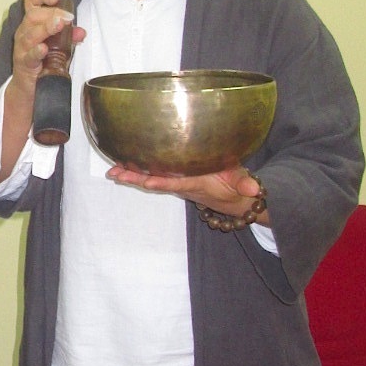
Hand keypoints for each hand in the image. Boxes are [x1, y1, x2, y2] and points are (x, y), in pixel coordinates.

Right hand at [8, 0, 86, 107]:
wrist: (29, 87)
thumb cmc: (43, 61)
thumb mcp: (59, 45)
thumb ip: (70, 36)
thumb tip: (82, 32)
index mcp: (32, 23)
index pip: (31, 1)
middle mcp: (24, 32)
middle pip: (33, 15)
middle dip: (52, 13)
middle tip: (68, 17)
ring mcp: (22, 48)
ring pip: (30, 34)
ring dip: (46, 27)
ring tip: (59, 24)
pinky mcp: (23, 64)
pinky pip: (28, 56)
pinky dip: (36, 51)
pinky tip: (44, 48)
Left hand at [107, 163, 268, 223]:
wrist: (232, 199)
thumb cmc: (236, 186)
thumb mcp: (243, 183)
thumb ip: (246, 184)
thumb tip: (254, 190)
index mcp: (196, 183)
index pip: (176, 183)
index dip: (162, 183)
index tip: (146, 182)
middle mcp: (182, 184)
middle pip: (155, 181)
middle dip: (136, 178)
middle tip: (115, 174)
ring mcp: (176, 182)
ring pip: (150, 178)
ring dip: (131, 175)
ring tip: (112, 172)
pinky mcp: (175, 178)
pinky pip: (153, 174)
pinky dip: (137, 171)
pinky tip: (121, 166)